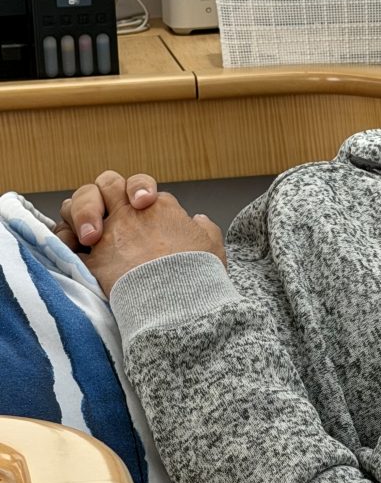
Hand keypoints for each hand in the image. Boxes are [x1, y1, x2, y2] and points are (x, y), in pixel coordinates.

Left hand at [55, 171, 225, 295]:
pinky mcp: (91, 262)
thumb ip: (204, 228)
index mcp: (158, 206)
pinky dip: (65, 248)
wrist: (178, 299)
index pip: (143, 190)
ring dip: (77, 215)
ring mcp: (107, 236)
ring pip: (75, 204)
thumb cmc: (198, 273)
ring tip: (86, 233)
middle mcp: (128, 214)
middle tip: (110, 218)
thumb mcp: (213, 244)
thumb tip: (198, 220)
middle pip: (106, 183)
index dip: (143, 199)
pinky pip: (65, 246)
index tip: (149, 216)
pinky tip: (71, 254)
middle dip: (102, 194)